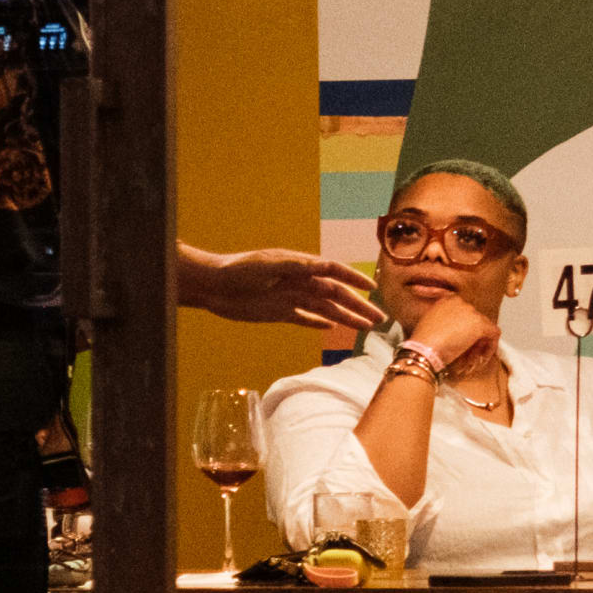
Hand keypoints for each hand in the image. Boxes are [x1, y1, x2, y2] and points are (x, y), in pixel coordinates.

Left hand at [182, 246, 383, 334]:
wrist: (213, 286)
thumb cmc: (239, 270)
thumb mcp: (268, 264)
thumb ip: (296, 266)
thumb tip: (323, 266)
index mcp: (301, 266)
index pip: (335, 272)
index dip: (355, 279)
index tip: (373, 289)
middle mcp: (301, 281)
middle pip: (336, 295)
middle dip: (359, 306)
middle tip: (380, 319)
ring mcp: (292, 298)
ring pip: (326, 309)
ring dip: (346, 318)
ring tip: (366, 327)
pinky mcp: (280, 312)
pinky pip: (306, 318)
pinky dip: (319, 322)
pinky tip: (332, 327)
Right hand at [409, 295, 502, 374]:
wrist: (422, 351)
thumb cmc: (422, 344)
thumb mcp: (430, 326)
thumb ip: (445, 323)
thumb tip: (457, 334)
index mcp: (447, 300)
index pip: (464, 314)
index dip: (465, 331)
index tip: (462, 343)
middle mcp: (460, 302)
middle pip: (475, 321)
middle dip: (473, 339)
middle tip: (468, 354)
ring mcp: (471, 312)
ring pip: (484, 328)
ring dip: (480, 345)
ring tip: (471, 359)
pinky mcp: (480, 324)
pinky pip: (493, 335)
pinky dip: (490, 347)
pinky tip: (481, 359)